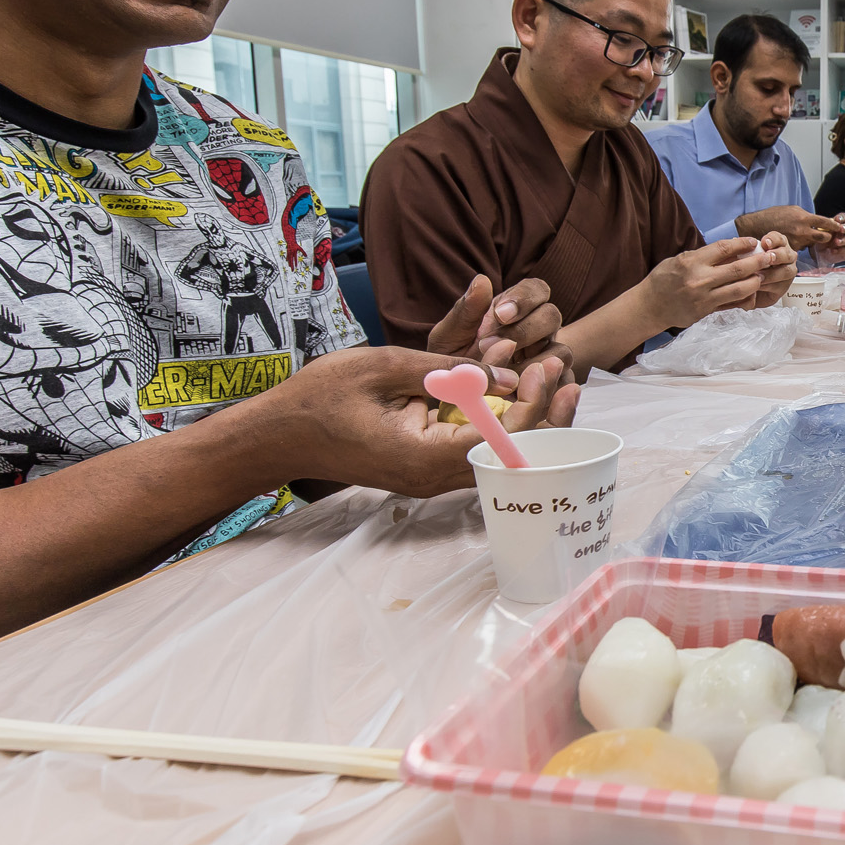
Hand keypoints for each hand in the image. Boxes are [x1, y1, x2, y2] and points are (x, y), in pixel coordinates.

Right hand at [266, 347, 578, 497]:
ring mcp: (426, 476)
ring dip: (524, 420)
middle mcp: (431, 477)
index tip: (544, 368)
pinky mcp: (421, 467)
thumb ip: (444, 370)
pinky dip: (496, 423)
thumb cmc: (319, 398)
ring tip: (551, 381)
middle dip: (544, 417)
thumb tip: (503, 375)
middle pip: (509, 458)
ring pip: (495, 456)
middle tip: (569, 376)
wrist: (276, 435)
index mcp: (423, 458)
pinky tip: (511, 394)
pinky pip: (471, 450)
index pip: (502, 444)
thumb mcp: (383, 367)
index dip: (533, 408)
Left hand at [427, 275, 570, 382]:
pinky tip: (521, 392)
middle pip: (552, 316)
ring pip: (562, 351)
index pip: (536, 289)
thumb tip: (482, 280)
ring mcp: (547, 357)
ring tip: (504, 375)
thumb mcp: (450, 336)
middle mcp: (537, 329)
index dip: (524, 299)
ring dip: (535, 362)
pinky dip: (547, 387)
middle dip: (524, 330)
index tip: (501, 314)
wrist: (456, 397)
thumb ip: (466, 310)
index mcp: (516, 308)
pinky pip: (563, 383)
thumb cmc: (454, 359)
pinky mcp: (552, 385)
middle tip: (492, 346)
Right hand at [643, 236, 788, 328]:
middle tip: (770, 257)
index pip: (724, 248)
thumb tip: (729, 249)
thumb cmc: (663, 279)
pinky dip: (745, 298)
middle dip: (758, 262)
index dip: (742, 243)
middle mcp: (700, 280)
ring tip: (763, 275)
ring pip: (740, 289)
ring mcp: (705, 298)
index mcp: (692, 262)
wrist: (650, 306)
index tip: (753, 241)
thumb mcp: (680, 259)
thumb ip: (703, 256)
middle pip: (738, 269)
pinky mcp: (707, 311)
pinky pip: (732, 304)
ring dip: (755, 281)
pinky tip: (752, 292)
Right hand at [737, 205, 838, 251]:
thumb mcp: (793, 210)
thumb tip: (817, 221)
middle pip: (824, 237)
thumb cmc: (773, 215)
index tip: (838, 227)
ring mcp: (797, 242)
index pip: (826, 223)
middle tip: (826, 236)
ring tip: (806, 239)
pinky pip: (801, 249)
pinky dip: (800, 247)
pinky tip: (795, 243)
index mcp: (804, 218)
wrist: (757, 226)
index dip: (834, 225)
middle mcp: (802, 231)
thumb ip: (806, 216)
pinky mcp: (791, 250)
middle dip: (827, 237)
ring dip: (812, 243)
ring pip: (812, 244)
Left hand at [747, 231, 798, 308]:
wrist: (746, 287)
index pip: (779, 238)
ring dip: (772, 273)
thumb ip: (744, 249)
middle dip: (777, 255)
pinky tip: (757, 285)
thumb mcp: (744, 256)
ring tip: (758, 275)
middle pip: (787, 254)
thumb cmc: (747, 267)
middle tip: (768, 257)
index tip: (764, 243)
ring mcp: (788, 272)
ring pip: (786, 271)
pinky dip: (768, 285)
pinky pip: (780, 286)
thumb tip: (735, 240)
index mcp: (778, 244)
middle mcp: (787, 256)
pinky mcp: (784, 287)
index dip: (773, 240)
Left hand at [818, 213, 844, 265]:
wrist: (820, 252)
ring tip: (836, 242)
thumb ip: (822, 227)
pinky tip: (833, 250)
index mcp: (841, 223)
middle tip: (840, 229)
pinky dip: (842, 250)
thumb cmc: (821, 239)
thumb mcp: (819, 232)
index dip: (842, 218)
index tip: (836, 219)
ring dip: (843, 240)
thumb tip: (824, 224)